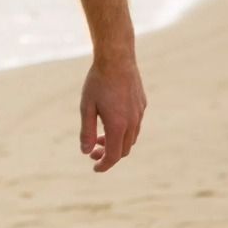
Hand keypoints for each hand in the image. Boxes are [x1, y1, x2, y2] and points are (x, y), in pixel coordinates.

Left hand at [79, 55, 146, 172]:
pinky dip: (123, 130)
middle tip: (92, 151)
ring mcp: (139, 114)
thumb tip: (85, 151)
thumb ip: (86, 131)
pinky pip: (135, 125)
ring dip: (116, 142)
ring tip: (99, 136)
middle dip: (108, 154)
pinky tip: (111, 120)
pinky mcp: (142, 105)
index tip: (94, 168)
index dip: (104, 164)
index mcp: (118, 126)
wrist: (117, 59)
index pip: (113, 156)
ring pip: (131, 138)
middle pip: (123, 150)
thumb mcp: (86, 106)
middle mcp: (132, 123)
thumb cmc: (98, 82)